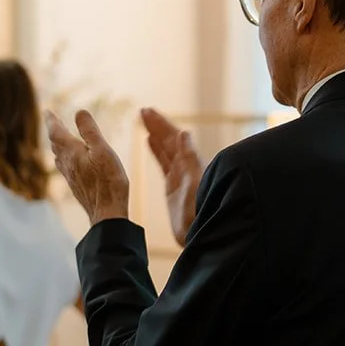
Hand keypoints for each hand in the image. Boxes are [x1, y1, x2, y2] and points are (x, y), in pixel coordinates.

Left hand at [46, 110, 131, 226]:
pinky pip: (65, 167)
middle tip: (53, 120)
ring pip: (59, 156)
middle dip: (54, 130)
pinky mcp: (76, 186)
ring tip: (59, 138)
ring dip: (58, 144)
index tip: (47, 110)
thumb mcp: (103, 150)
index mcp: (72, 152)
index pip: (56, 132)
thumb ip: (90, 131)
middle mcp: (67, 164)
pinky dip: (64, 157)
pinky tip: (69, 162)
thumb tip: (79, 112)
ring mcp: (70, 176)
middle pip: (55, 144)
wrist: (106, 212)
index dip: (52, 120)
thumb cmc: (108, 181)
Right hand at [141, 108, 204, 244]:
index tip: (148, 111)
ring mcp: (180, 176)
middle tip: (142, 111)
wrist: (201, 234)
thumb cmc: (201, 211)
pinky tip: (150, 141)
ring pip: (166, 149)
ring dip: (155, 134)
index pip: (174, 138)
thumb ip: (191, 159)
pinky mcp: (173, 187)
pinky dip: (157, 150)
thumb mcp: (196, 183)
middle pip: (169, 140)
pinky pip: (164, 163)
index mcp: (191, 164)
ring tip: (144, 120)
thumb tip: (184, 133)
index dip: (162, 124)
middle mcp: (187, 167)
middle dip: (157, 125)